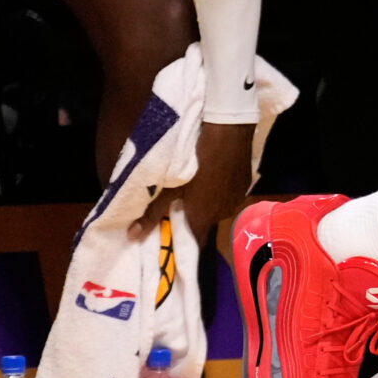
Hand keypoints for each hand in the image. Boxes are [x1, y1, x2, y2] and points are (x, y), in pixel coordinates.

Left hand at [133, 121, 256, 240]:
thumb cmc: (194, 163)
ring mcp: (236, 198)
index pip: (196, 244)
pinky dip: (222, 189)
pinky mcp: (245, 184)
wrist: (228, 134)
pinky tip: (216, 175)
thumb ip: (152, 214)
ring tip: (200, 186)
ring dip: (209, 202)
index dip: (185, 243)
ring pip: (219, 207)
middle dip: (194, 216)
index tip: (173, 237)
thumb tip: (132, 236)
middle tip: (181, 203)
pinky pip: (231, 194)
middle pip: (206, 222)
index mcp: (203, 218)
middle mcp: (223, 214)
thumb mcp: (170, 188)